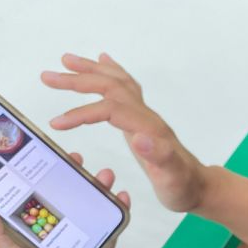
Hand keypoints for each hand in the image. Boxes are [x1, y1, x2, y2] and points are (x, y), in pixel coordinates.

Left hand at [0, 157, 130, 247]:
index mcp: (27, 245)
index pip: (23, 206)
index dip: (25, 182)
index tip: (31, 158)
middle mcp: (52, 242)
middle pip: (57, 201)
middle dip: (64, 178)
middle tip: (72, 157)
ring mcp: (79, 245)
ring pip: (85, 208)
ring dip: (94, 188)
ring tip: (102, 172)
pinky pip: (110, 224)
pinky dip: (117, 208)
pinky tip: (121, 194)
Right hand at [42, 53, 206, 213]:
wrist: (200, 186)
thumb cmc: (183, 187)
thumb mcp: (172, 178)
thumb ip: (160, 157)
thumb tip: (139, 138)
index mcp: (148, 128)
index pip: (111, 109)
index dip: (83, 113)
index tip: (57, 123)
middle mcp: (146, 116)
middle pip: (111, 87)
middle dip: (78, 80)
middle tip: (48, 77)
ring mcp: (145, 116)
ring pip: (117, 83)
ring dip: (91, 70)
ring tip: (66, 61)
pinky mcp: (143, 119)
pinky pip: (126, 87)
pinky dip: (111, 72)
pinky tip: (103, 62)